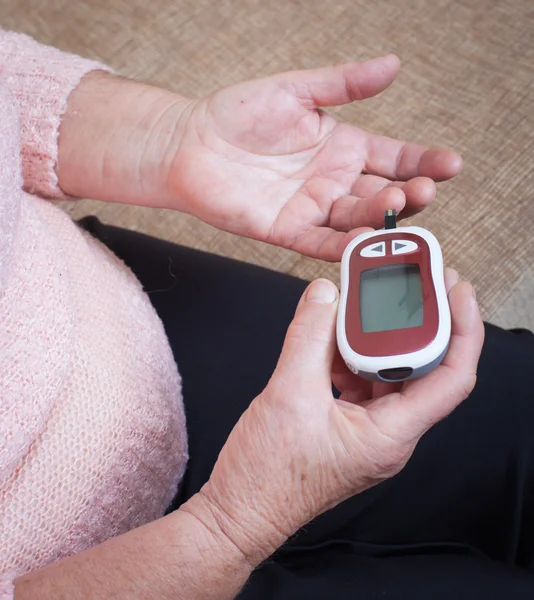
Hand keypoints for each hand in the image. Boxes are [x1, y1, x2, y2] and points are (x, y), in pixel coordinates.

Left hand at [59, 58, 461, 260]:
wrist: (190, 142)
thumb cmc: (237, 113)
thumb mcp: (296, 89)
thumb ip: (344, 83)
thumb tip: (393, 65)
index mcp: (343, 148)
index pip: (395, 158)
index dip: (423, 162)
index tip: (451, 164)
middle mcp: (334, 182)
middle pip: (382, 193)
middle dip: (408, 193)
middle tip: (424, 190)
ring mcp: (312, 208)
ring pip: (356, 220)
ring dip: (379, 217)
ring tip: (399, 206)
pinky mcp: (286, 230)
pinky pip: (319, 243)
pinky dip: (342, 246)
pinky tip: (363, 244)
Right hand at [185, 269, 483, 565]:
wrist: (239, 512)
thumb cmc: (266, 476)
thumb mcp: (287, 395)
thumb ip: (308, 337)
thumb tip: (324, 294)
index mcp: (390, 435)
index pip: (450, 378)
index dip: (463, 330)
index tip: (456, 291)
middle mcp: (389, 435)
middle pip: (423, 370)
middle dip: (420, 325)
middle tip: (414, 286)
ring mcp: (369, 432)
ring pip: (389, 374)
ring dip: (376, 340)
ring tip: (360, 310)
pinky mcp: (348, 427)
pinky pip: (362, 382)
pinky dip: (350, 356)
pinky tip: (329, 341)